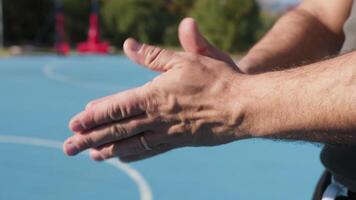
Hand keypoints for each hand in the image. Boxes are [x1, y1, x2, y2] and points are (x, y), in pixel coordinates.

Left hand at [63, 18, 248, 161]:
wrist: (243, 106)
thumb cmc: (216, 79)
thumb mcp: (184, 59)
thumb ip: (152, 55)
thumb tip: (127, 45)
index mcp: (154, 95)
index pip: (116, 107)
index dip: (94, 116)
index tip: (74, 123)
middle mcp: (157, 118)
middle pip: (117, 130)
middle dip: (91, 139)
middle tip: (69, 148)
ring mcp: (168, 133)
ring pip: (132, 144)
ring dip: (109, 150)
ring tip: (91, 155)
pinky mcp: (180, 141)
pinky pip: (152, 150)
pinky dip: (134, 154)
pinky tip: (123, 157)